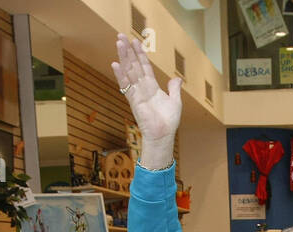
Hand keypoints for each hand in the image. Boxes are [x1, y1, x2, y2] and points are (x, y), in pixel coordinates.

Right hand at [111, 33, 181, 168]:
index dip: (140, 54)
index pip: (144, 66)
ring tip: (119, 42)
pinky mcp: (134, 101)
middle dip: (128, 50)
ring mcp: (137, 93)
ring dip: (124, 57)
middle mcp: (142, 88)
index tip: (135, 41)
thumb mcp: (175, 102)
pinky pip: (126, 86)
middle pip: (133, 65)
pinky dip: (120, 75)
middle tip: (121, 36)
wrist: (163, 135)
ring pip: (129, 71)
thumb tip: (177, 79)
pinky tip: (115, 64)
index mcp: (152, 87)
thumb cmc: (168, 122)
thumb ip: (174, 89)